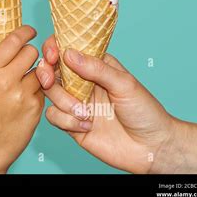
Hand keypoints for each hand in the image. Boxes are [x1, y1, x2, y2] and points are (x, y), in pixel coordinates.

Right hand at [0, 26, 43, 173]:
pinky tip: (26, 97)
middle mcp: (6, 82)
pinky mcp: (36, 109)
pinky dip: (37, 90)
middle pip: (31, 52)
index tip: (30, 30)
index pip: (14, 40)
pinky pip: (43, 89)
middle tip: (25, 59)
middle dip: (30, 53)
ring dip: (36, 72)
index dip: (25, 31)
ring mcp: (23, 96)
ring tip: (24, 80)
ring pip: (41, 70)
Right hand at [36, 35, 196, 173]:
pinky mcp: (71, 123)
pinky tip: (86, 126)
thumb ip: (96, 68)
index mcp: (95, 65)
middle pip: (51, 69)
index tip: (52, 55)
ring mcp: (75, 102)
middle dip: (45, 73)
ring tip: (85, 113)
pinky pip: (53, 116)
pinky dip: (66, 121)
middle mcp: (81, 81)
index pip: (67, 49)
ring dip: (63, 102)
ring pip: (49, 93)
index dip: (53, 48)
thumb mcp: (124, 84)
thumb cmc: (144, 111)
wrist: (151, 148)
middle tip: (49, 80)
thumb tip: (69, 53)